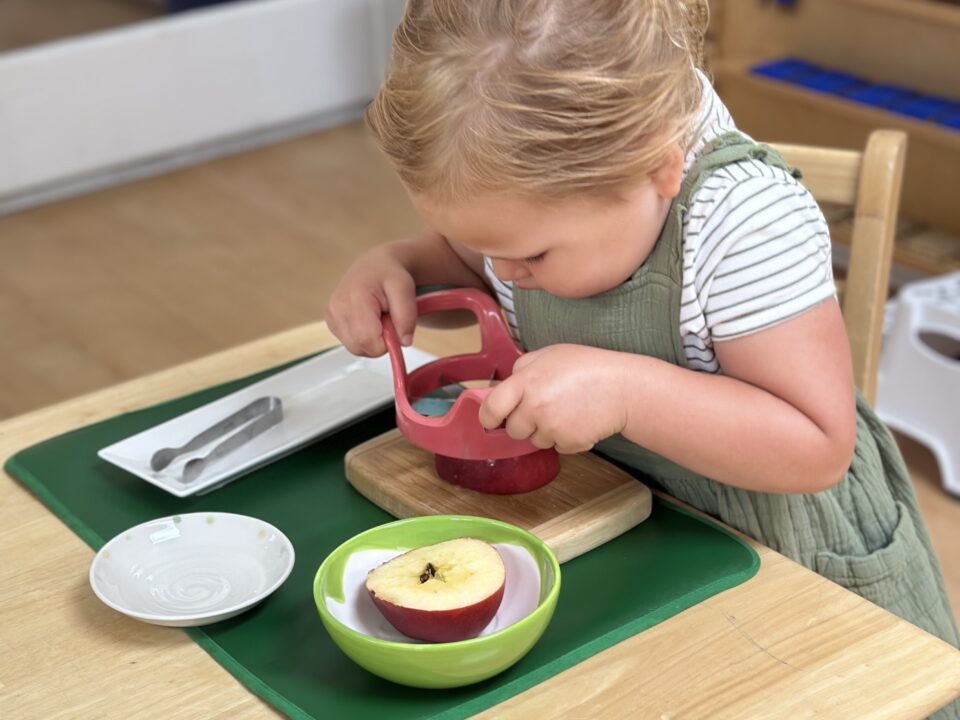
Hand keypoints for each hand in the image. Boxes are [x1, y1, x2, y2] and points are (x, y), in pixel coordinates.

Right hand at [325, 249, 416, 356]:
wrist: (374, 265)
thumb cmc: (389, 274)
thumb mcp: (405, 288)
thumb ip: (407, 316)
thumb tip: (403, 342)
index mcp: (354, 298)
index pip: (368, 340)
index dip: (386, 342)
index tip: (394, 327)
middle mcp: (336, 308)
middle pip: (360, 348)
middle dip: (380, 341)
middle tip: (387, 319)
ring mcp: (331, 316)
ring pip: (356, 348)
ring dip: (372, 340)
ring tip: (378, 317)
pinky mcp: (331, 322)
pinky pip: (351, 343)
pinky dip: (364, 337)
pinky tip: (368, 319)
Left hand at [478, 345, 630, 453]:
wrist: (624, 388)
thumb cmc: (588, 367)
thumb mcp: (550, 354)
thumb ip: (523, 368)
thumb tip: (506, 386)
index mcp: (526, 382)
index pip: (491, 408)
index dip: (488, 418)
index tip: (491, 421)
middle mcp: (535, 407)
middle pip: (514, 429)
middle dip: (524, 422)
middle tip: (544, 408)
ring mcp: (552, 428)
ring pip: (535, 440)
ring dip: (546, 431)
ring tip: (568, 410)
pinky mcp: (569, 443)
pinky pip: (557, 447)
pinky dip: (566, 438)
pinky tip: (580, 420)